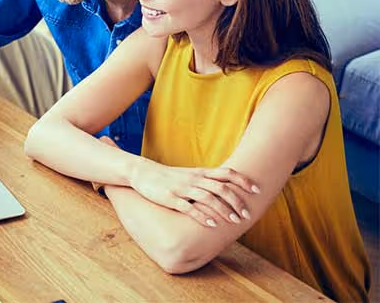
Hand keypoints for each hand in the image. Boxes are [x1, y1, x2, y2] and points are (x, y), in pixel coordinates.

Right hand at [99, 137, 259, 227]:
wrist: (142, 172)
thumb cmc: (168, 176)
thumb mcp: (189, 174)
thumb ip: (206, 180)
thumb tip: (226, 188)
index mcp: (200, 173)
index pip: (226, 173)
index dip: (243, 181)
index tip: (256, 190)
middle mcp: (194, 179)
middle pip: (221, 188)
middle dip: (236, 202)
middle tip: (246, 215)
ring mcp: (182, 189)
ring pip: (208, 198)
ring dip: (224, 210)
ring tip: (234, 221)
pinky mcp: (171, 198)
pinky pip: (189, 208)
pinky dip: (203, 216)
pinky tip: (212, 225)